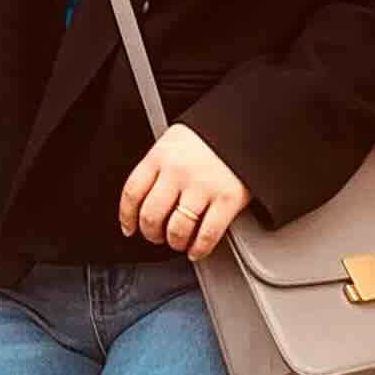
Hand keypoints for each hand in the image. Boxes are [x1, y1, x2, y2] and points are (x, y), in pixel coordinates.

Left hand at [119, 125, 250, 259]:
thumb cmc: (210, 135)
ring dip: (175, 242)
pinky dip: (199, 249)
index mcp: (161, 155)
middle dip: (151, 234)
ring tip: (178, 241)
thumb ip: (158, 167)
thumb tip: (142, 200)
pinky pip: (207, 235)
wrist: (248, 125)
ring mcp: (203, 186)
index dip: (127, 216)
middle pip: (151, 216)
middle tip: (156, 236)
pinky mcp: (228, 200)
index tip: (129, 227)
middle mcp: (178, 171)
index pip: (132, 192)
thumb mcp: (175, 141)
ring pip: (177, 230)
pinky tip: (197, 249)